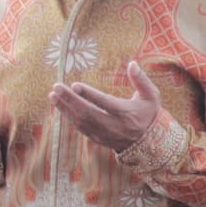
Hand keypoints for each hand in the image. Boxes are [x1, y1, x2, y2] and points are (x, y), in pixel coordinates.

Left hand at [49, 60, 166, 154]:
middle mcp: (113, 126)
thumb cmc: (148, 114)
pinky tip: (61, 106)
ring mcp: (104, 134)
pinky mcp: (98, 139)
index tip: (75, 85)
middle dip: (70, 100)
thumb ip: (141, 80)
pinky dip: (69, 117)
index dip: (89, 95)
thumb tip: (132, 63)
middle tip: (56, 87)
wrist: (149, 143)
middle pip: (88, 113)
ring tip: (53, 95)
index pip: (105, 103)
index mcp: (126, 114)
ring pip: (81, 122)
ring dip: (65, 109)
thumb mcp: (151, 96)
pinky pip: (80, 128)